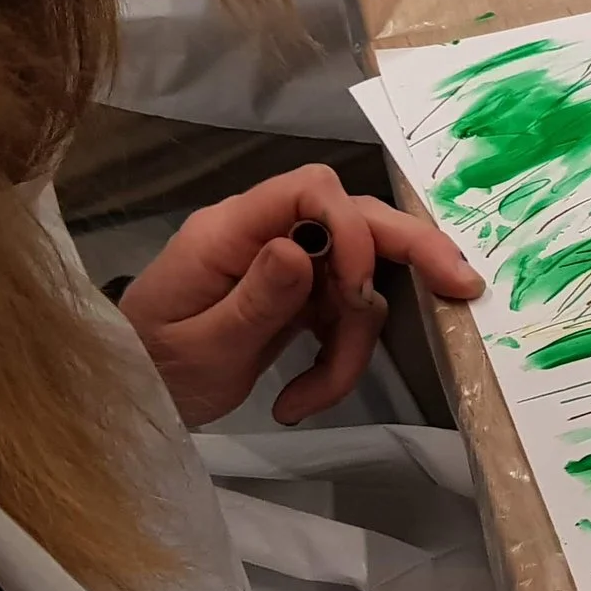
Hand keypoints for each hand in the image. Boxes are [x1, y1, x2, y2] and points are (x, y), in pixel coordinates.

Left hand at [120, 164, 482, 426]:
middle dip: (410, 252)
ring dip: (353, 345)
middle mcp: (264, 235)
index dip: (352, 227)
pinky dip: (338, 362)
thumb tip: (300, 249)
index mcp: (230, 231)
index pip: (310, 190)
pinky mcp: (296, 298)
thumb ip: (253, 297)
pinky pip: (343, 318)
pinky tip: (300, 401)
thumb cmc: (149, 369)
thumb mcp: (197, 345)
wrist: (129, 398)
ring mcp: (284, 266)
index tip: (358, 290)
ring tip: (311, 398)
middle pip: (354, 220)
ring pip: (358, 284)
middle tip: (462, 286)